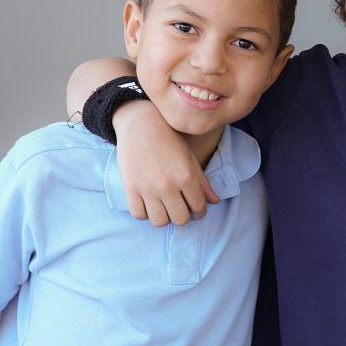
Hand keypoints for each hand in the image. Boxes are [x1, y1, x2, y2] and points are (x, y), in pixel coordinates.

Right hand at [113, 101, 219, 225]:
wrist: (141, 123)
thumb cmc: (169, 139)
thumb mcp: (190, 158)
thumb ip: (202, 182)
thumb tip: (215, 202)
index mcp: (186, 176)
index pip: (198, 208)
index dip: (200, 212)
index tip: (196, 210)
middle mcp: (167, 185)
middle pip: (180, 219)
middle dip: (183, 216)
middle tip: (180, 208)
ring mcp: (147, 188)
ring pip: (159, 221)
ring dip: (164, 217)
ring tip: (164, 207)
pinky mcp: (130, 187)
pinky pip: (138, 214)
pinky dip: (145, 213)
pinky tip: (149, 204)